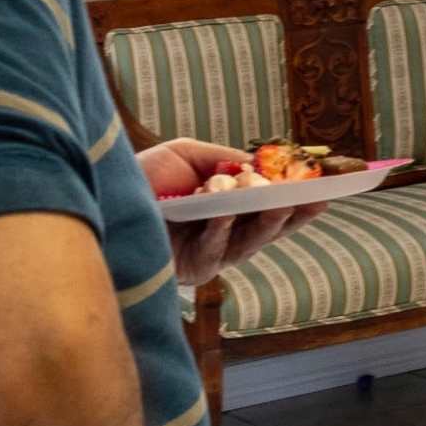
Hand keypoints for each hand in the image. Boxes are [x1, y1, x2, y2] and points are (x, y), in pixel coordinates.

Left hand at [147, 140, 321, 293]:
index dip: (297, 203)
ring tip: (277, 201)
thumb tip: (260, 168)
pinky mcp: (188, 270)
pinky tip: (222, 209)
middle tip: (314, 198)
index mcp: (226, 211)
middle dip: (292, 213)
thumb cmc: (142, 177)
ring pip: (247, 242)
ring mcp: (207, 256)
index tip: (326, 191)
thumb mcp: (188, 155)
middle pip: (267, 230)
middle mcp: (221, 236)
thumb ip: (225, 159)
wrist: (100, 199)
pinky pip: (212, 249)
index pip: (270, 209)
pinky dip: (219, 228)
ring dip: (263, 221)